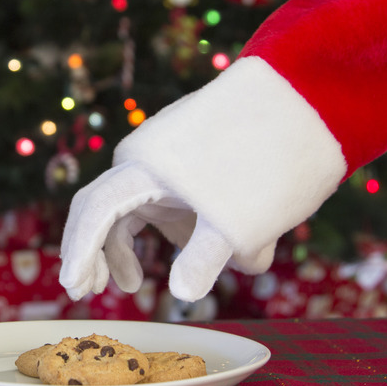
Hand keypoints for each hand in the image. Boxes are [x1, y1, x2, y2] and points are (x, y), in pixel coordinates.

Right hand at [59, 161, 275, 301]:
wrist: (311, 93)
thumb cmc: (272, 159)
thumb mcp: (239, 224)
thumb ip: (203, 263)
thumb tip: (184, 293)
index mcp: (143, 166)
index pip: (93, 212)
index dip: (80, 253)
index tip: (75, 289)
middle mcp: (146, 156)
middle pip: (104, 207)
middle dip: (98, 251)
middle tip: (98, 288)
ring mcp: (169, 153)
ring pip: (141, 205)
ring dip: (145, 243)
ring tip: (174, 273)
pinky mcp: (192, 154)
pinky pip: (172, 194)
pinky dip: (182, 226)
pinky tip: (218, 246)